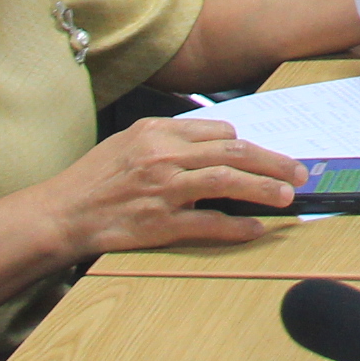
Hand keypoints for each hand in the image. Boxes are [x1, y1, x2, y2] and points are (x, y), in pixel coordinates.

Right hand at [33, 116, 303, 254]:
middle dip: (272, 161)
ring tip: (287, 196)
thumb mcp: (128, 141)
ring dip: (263, 189)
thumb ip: (168, 137)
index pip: (219, 132)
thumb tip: (214, 140)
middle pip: (233, 152)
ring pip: (227, 182)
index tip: (266, 155)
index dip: (248, 145)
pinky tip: (256, 228)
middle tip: (298, 171)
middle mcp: (164, 156)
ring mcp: (164, 190)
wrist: (61, 213)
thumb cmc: (93, 178)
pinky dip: (235, 226)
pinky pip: (207, 224)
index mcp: (158, 132)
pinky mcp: (159, 224)